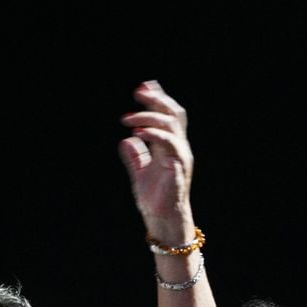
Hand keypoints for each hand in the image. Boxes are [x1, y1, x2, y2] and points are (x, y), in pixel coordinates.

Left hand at [118, 81, 193, 229]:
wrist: (163, 219)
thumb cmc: (155, 198)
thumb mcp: (140, 172)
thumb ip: (134, 156)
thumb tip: (126, 141)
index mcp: (170, 146)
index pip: (169, 115)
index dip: (158, 98)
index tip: (143, 86)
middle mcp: (178, 148)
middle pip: (174, 114)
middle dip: (157, 100)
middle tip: (138, 93)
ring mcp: (180, 157)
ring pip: (171, 126)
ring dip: (150, 118)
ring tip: (129, 119)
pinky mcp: (178, 168)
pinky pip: (169, 146)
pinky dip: (154, 136)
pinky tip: (137, 134)